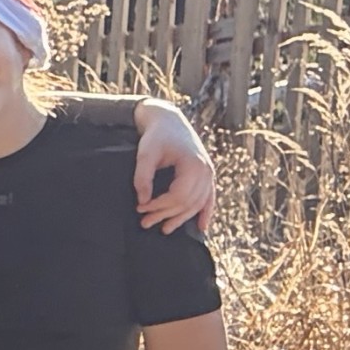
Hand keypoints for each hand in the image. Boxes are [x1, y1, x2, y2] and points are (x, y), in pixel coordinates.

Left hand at [134, 101, 213, 233]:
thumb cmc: (156, 135)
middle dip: (167, 215)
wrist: (169, 120)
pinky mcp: (206, 174)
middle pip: (188, 202)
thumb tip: (143, 202)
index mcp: (193, 164)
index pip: (179, 195)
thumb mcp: (145, 153)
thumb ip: (143, 177)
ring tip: (165, 229)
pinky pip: (209, 198)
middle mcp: (206, 170)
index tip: (140, 209)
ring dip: (182, 218)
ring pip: (198, 203)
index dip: (159, 206)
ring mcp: (209, 173)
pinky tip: (201, 227)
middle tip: (145, 224)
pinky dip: (205, 212)